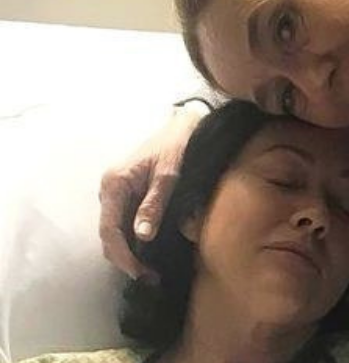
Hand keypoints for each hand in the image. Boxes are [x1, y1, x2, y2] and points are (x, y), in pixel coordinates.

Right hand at [98, 104, 205, 279]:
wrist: (182, 127)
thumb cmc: (177, 147)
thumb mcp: (169, 176)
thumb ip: (155, 204)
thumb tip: (142, 235)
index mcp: (115, 184)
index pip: (109, 229)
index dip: (122, 255)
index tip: (138, 273)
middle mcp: (109, 190)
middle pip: (108, 235)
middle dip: (125, 260)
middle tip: (150, 278)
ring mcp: (117, 194)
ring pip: (115, 232)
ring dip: (129, 254)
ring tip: (151, 273)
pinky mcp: (127, 196)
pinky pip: (124, 224)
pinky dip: (134, 243)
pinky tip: (149, 255)